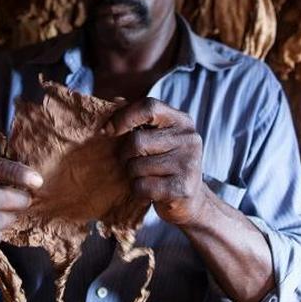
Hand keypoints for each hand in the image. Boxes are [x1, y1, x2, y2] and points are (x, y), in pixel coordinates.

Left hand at [104, 98, 207, 225]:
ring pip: (137, 166)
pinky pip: (142, 186)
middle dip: (125, 155)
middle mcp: (189, 139)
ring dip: (133, 176)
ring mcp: (188, 164)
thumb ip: (139, 118)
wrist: (191, 200)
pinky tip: (150, 192)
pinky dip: (138, 191)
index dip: (123, 117)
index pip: (149, 107)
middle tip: (132, 163)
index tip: (108, 131)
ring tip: (146, 178)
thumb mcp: (158, 137)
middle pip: (137, 141)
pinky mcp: (182, 188)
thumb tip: (115, 101)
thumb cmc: (166, 164)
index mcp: (181, 121)